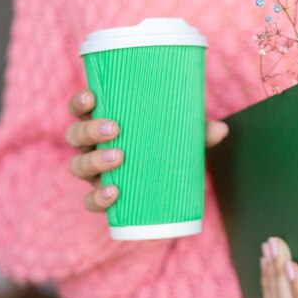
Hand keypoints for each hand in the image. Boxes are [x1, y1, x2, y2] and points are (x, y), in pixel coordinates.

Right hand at [66, 89, 228, 211]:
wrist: (164, 179)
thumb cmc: (165, 144)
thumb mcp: (180, 134)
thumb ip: (198, 131)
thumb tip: (222, 129)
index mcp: (102, 121)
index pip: (80, 108)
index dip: (79, 102)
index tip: (91, 96)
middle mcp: (91, 146)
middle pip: (75, 135)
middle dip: (90, 130)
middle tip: (114, 129)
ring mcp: (93, 172)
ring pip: (77, 165)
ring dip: (93, 162)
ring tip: (118, 158)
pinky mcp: (101, 195)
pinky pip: (90, 200)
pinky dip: (98, 198)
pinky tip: (114, 193)